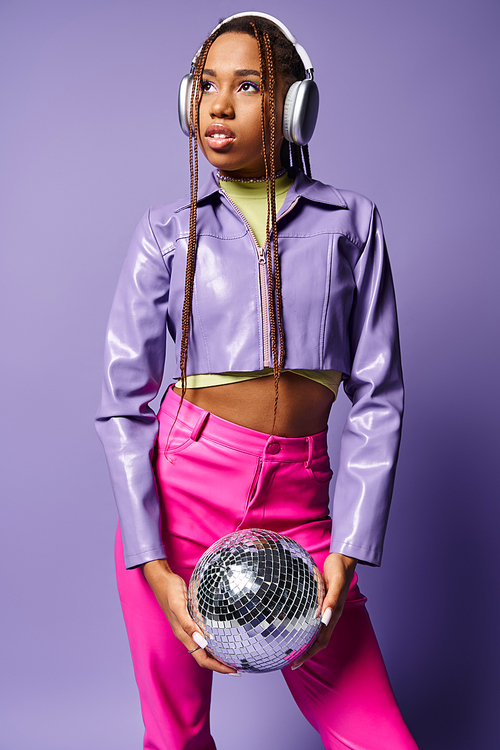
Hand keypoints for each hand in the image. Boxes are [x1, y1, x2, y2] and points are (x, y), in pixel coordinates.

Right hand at [142, 558, 239, 674]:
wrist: (162, 580)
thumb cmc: (170, 591)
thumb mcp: (179, 605)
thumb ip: (188, 624)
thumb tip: (202, 642)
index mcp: (183, 635)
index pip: (202, 659)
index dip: (217, 667)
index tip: (233, 671)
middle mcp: (186, 635)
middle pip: (204, 658)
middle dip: (220, 666)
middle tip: (237, 669)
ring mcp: (188, 629)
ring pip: (204, 649)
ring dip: (217, 656)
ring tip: (231, 657)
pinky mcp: (190, 621)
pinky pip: (203, 637)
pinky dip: (213, 643)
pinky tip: (221, 638)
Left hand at [290, 552, 356, 669]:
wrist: (343, 559)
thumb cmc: (340, 570)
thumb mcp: (336, 583)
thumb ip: (332, 601)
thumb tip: (325, 619)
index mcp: (334, 615)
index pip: (321, 642)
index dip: (309, 654)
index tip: (296, 663)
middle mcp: (330, 615)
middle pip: (318, 641)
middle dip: (305, 652)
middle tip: (290, 660)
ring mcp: (327, 609)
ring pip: (316, 631)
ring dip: (305, 641)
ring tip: (292, 647)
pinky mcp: (323, 602)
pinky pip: (313, 619)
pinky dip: (305, 626)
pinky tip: (296, 623)